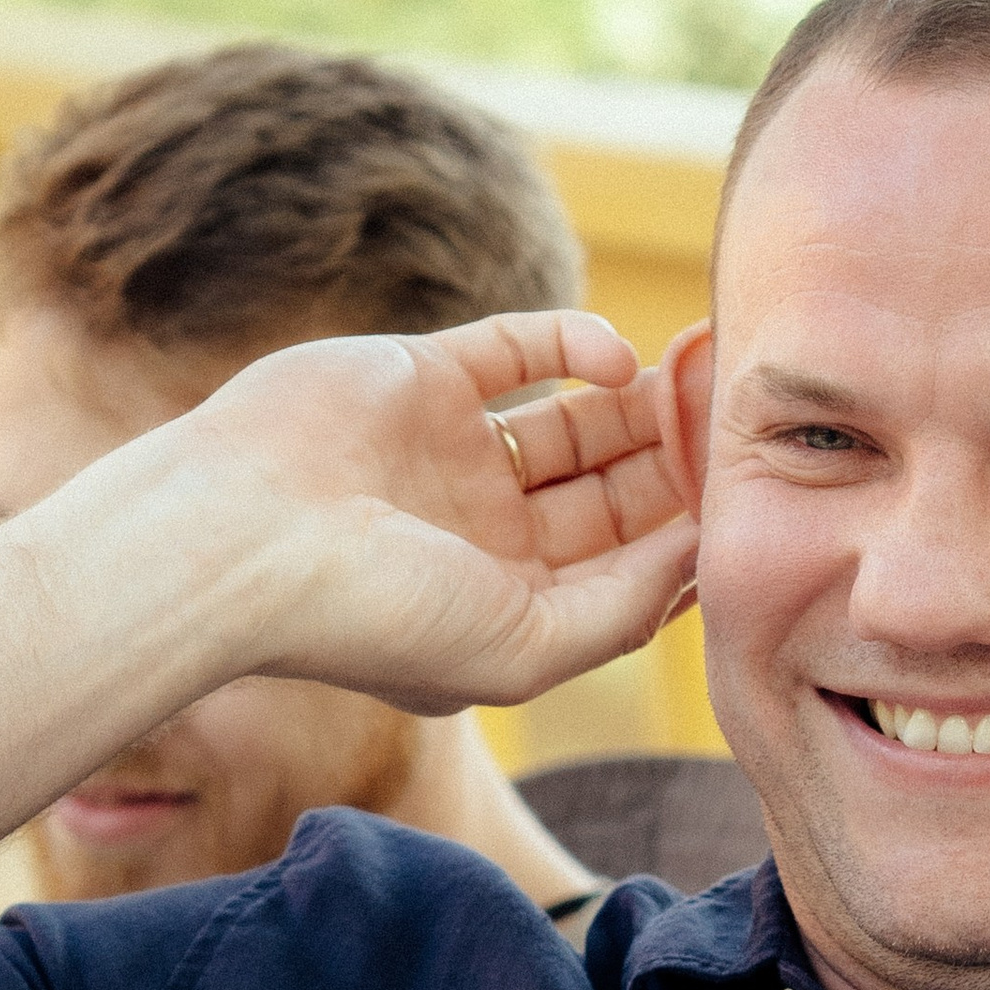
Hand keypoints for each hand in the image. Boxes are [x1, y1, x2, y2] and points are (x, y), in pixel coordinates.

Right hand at [159, 311, 699, 712]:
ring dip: (643, 401)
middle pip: (617, 492)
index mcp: (513, 608)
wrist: (238, 539)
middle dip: (678, 458)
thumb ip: (625, 607)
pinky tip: (613, 360)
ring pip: (579, 421)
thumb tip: (705, 549)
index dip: (694, 528)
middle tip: (737, 414)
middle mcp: (488, 535)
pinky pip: (521, 348)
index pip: (632, 566)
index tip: (752, 490)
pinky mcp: (423, 376)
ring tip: (698, 376)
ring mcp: (455, 453)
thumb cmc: (373, 616)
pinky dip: (575, 344)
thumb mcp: (526, 646)